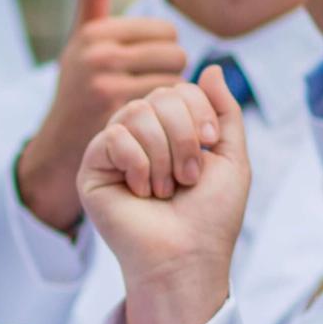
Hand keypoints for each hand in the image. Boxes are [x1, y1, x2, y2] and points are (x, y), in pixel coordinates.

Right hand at [17, 0, 186, 232]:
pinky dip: (167, 124)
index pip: (167, 32)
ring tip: (157, 115)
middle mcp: (98, 54)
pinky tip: (153, 133)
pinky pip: (166, 110)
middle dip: (173, 77)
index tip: (151, 76)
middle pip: (176, 54)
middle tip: (159, 98)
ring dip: (174, 102)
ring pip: (175, 83)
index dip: (166, 56)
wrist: (58, 152)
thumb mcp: (81, 42)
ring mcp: (106, 86)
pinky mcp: (117, 117)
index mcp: (95, 32)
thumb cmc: (78, 92)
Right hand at [78, 67, 250, 323]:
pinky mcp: (91, 170)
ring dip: (162, 153)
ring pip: (134, 113)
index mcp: (171, 132)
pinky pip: (112, 137)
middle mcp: (140, 137)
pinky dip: (137, 163)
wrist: (185, 257)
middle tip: (187, 177)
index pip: (178, 89)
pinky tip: (140, 191)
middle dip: (183, 135)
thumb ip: (224, 111)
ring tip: (165, 189)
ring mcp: (114, 152)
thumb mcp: (231, 157)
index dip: (197, 110)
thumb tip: (208, 67)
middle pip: (158, 96)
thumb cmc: (209, 217)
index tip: (210, 146)